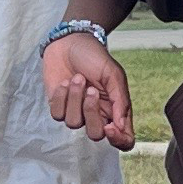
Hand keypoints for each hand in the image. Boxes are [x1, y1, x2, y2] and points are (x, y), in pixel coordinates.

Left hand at [42, 31, 134, 149]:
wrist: (69, 43)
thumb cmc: (94, 56)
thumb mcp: (113, 74)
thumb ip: (120, 100)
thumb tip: (121, 126)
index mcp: (116, 109)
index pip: (123, 139)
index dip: (119, 140)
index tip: (110, 127)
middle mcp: (97, 114)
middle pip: (96, 135)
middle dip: (91, 112)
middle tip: (91, 90)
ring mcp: (77, 112)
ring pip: (74, 123)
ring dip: (75, 98)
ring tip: (77, 78)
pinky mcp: (59, 107)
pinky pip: (58, 115)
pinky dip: (61, 97)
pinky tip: (65, 82)